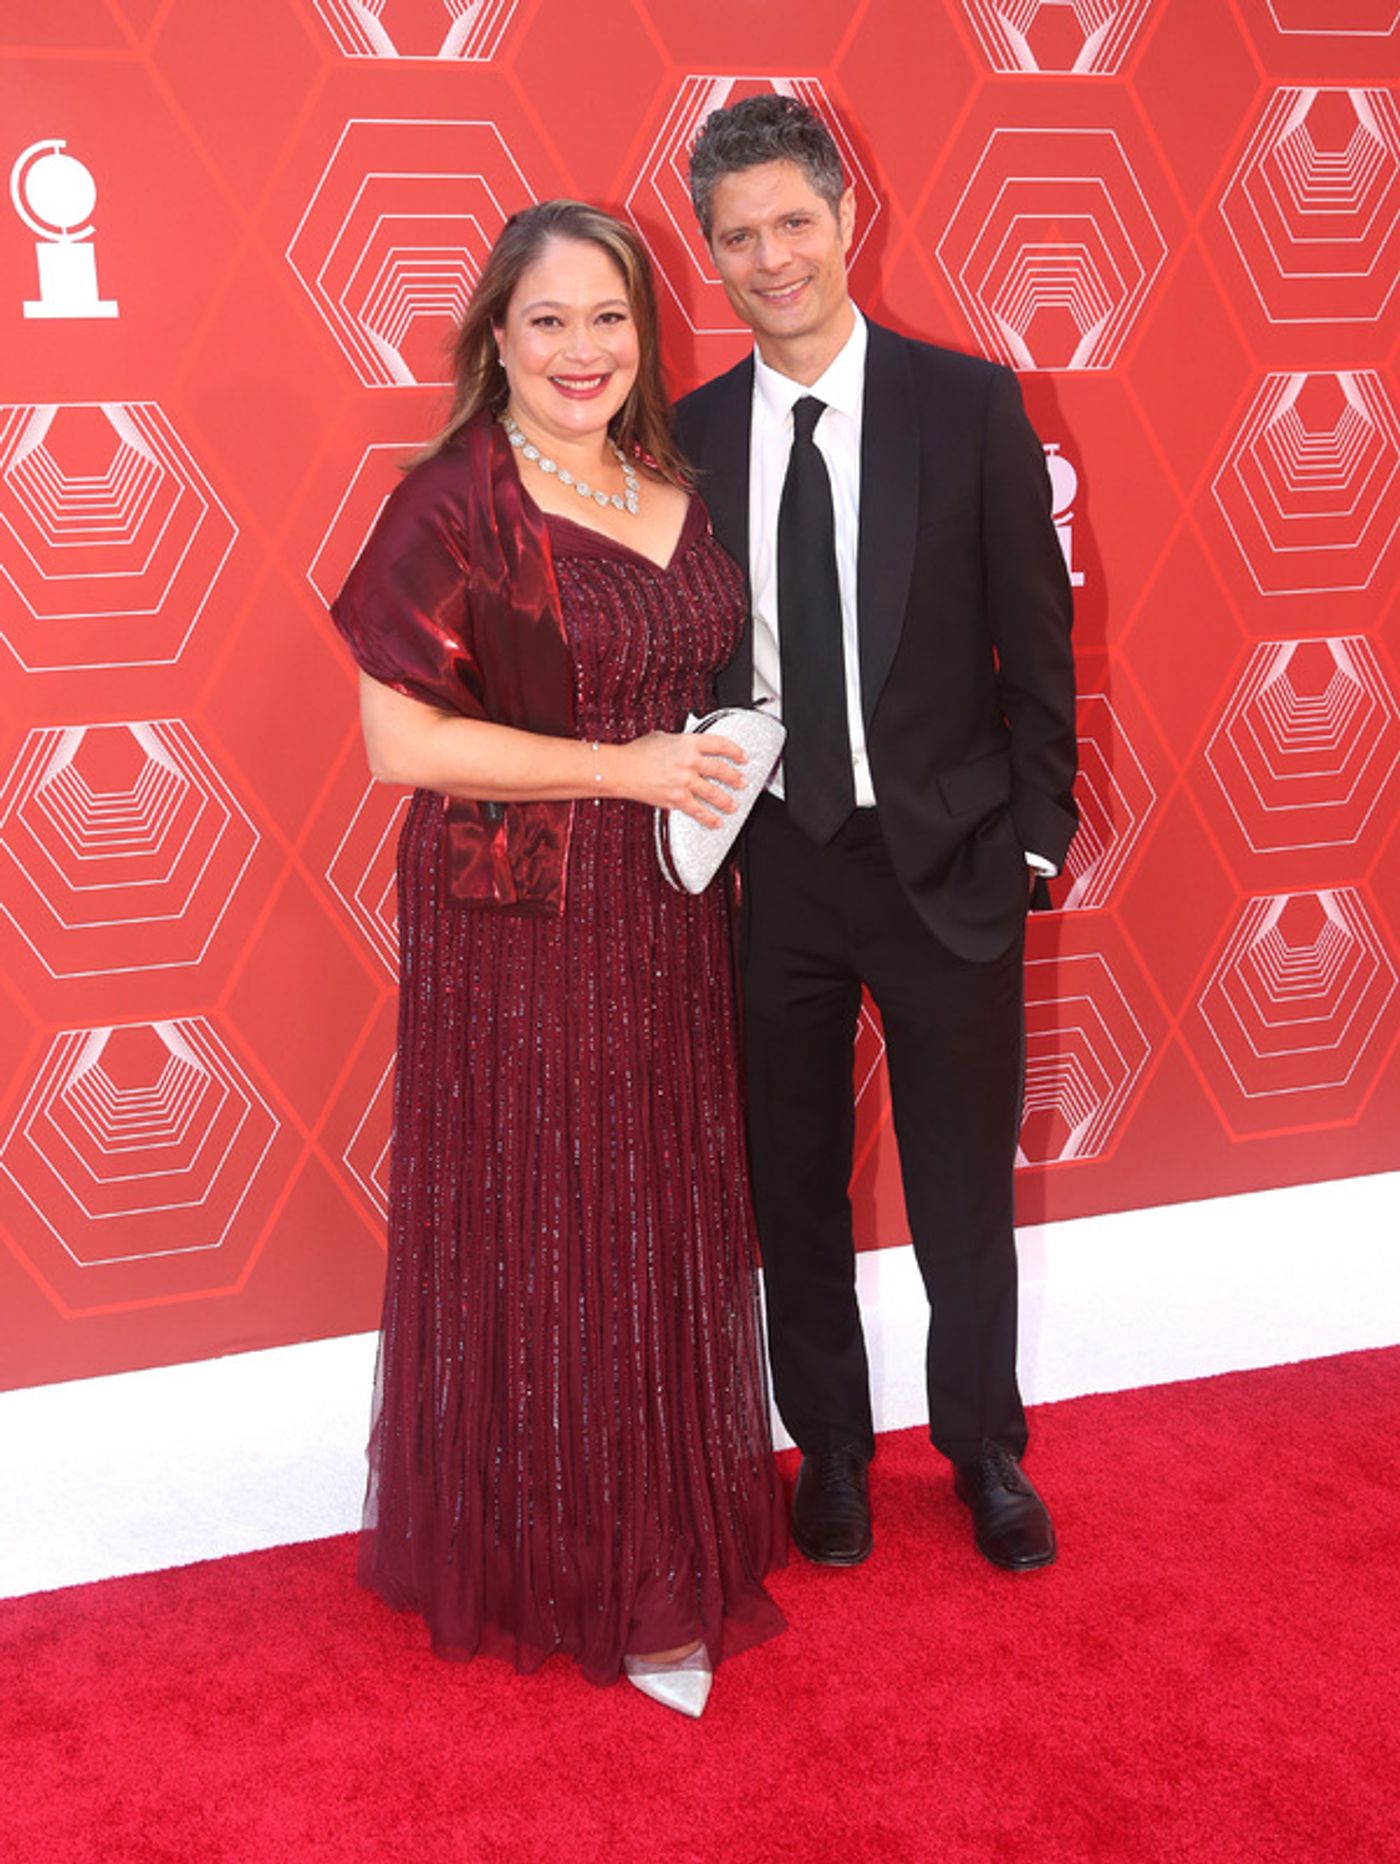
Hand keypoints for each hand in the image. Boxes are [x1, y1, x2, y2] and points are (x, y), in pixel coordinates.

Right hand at [615, 730, 746, 826]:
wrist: (621, 769)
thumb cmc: (637, 753)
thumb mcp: (663, 738)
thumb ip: (680, 742)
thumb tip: (690, 747)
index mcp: (688, 743)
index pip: (720, 745)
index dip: (735, 751)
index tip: (742, 757)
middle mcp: (690, 761)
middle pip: (721, 770)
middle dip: (735, 778)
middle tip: (742, 783)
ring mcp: (684, 781)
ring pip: (714, 793)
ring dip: (726, 800)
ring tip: (733, 805)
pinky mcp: (677, 799)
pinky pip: (698, 811)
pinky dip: (709, 818)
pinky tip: (716, 821)